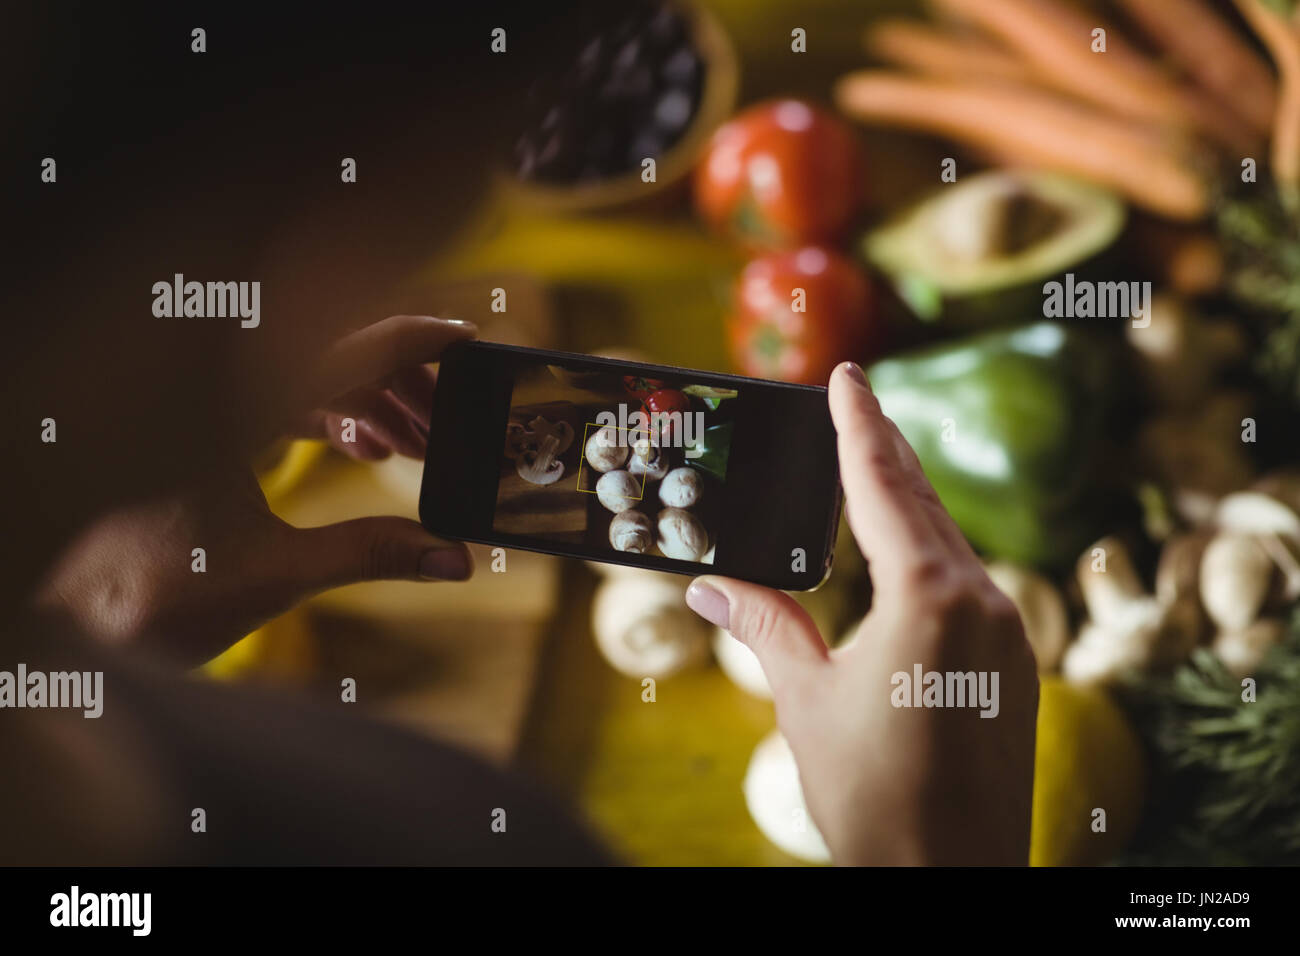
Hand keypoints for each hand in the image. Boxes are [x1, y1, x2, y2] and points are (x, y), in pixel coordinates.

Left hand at [36, 315, 476, 665]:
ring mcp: (201, 401)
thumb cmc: (146, 596)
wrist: (66, 625)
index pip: (343, 347)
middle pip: (329, 352)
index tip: (466, 337)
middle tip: (446, 423)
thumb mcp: (276, 573)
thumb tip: (453, 559)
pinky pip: (274, 391)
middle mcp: (214, 385)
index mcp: (232, 400)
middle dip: (399, 384)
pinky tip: (361, 448)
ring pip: (302, 371)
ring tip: (412, 445)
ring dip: (366, 402)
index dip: (412, 338)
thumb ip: (373, 554)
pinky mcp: (194, 423)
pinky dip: (326, 414)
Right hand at [685, 362, 1037, 864]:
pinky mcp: (1013, 663)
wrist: (951, 878)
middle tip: (857, 403)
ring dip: (909, 502)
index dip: (859, 424)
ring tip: (871, 470)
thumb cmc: (875, 796)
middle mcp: (980, 599)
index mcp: (926, 595)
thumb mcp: (805, 700)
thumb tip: (708, 585)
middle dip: (886, 450)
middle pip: (923, 502)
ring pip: (951, 541)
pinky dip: (929, 553)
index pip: (882, 485)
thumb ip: (766, 625)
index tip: (848, 375)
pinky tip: (905, 557)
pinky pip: (969, 582)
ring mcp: (1006, 631)